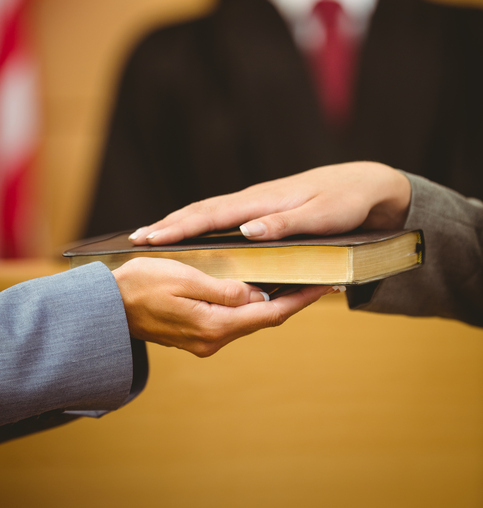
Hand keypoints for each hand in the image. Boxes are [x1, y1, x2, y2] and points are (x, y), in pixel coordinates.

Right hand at [113, 257, 331, 356]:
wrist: (106, 308)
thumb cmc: (140, 286)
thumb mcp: (184, 278)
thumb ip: (223, 289)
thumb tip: (257, 295)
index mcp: (214, 325)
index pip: (270, 313)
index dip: (300, 299)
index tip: (324, 286)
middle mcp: (214, 339)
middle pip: (264, 318)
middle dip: (291, 299)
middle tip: (315, 278)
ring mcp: (205, 340)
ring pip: (249, 319)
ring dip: (271, 302)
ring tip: (293, 279)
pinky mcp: (197, 334)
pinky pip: (232, 319)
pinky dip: (249, 305)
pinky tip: (256, 289)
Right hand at [128, 161, 410, 244]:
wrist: (366, 184)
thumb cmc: (345, 202)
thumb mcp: (321, 217)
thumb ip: (284, 225)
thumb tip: (245, 231)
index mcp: (263, 202)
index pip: (212, 215)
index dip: (179, 227)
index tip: (150, 237)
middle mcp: (255, 200)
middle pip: (203, 211)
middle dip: (169, 225)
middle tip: (137, 239)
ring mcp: (258, 203)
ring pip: (211, 212)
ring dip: (181, 223)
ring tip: (154, 235)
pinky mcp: (264, 208)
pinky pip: (224, 216)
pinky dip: (202, 223)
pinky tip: (196, 233)